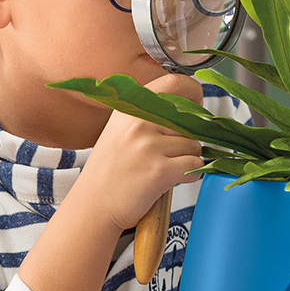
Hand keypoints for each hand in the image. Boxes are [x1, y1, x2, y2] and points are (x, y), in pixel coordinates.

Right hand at [73, 73, 204, 232]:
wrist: (93, 207)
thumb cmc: (110, 173)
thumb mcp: (120, 131)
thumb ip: (149, 115)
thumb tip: (191, 108)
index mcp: (129, 109)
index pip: (174, 83)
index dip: (192, 93)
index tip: (196, 105)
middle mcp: (138, 123)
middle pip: (190, 120)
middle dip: (188, 138)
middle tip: (169, 153)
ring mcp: (148, 146)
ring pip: (195, 145)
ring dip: (186, 159)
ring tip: (162, 169)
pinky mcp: (159, 170)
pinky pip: (194, 165)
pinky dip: (189, 175)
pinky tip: (168, 180)